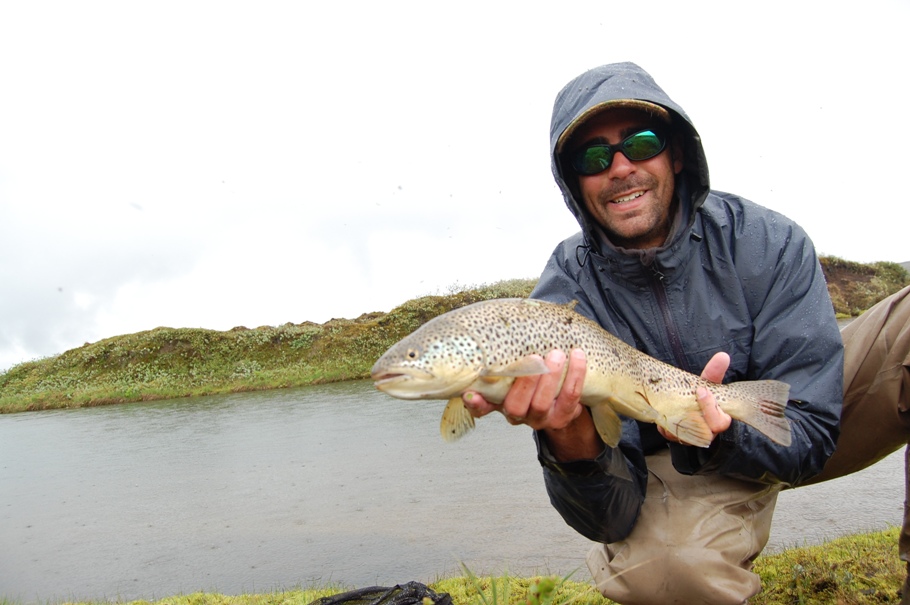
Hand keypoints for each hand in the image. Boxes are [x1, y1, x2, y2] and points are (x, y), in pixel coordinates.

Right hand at [462, 349, 586, 430]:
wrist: (559, 393)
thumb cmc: (530, 368)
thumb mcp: (514, 363)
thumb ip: (504, 352)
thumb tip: (493, 323)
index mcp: (498, 401)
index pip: (482, 408)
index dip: (476, 404)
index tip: (471, 393)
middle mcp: (516, 414)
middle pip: (515, 406)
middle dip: (526, 382)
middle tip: (536, 357)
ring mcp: (539, 418)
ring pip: (541, 405)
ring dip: (551, 378)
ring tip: (558, 355)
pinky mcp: (562, 417)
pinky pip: (570, 399)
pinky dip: (575, 376)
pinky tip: (578, 356)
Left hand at [658, 351, 732, 443]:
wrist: (685, 402)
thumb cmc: (700, 393)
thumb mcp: (707, 382)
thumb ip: (714, 371)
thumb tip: (723, 356)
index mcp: (719, 419)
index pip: (721, 422)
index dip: (711, 408)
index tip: (701, 390)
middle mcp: (707, 431)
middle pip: (704, 433)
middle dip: (694, 416)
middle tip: (682, 401)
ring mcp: (692, 436)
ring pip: (685, 436)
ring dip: (676, 423)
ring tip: (668, 408)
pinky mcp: (678, 437)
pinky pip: (670, 435)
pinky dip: (665, 427)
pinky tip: (660, 417)